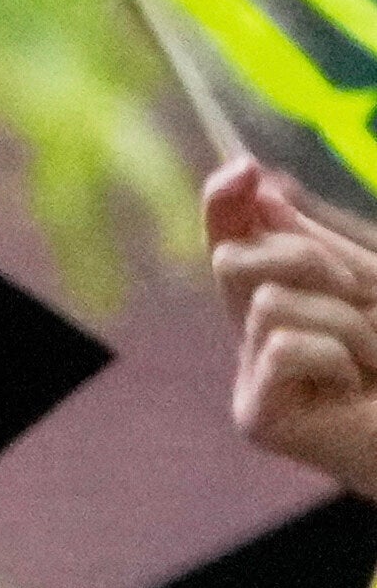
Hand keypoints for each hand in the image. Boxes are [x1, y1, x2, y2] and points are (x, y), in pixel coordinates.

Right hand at [212, 156, 376, 500]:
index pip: (236, 244)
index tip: (244, 170)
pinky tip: (353, 388)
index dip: (226, 206)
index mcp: (284, 304)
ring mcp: (254, 381)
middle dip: (303, 258)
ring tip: (373, 357)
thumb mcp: (368, 284)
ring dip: (344, 320)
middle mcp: (257, 340)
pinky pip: (280, 348)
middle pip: (234, 261)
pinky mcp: (258, 417)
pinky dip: (334, 357)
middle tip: (359, 292)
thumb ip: (314, 242)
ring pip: (268, 304)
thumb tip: (260, 192)